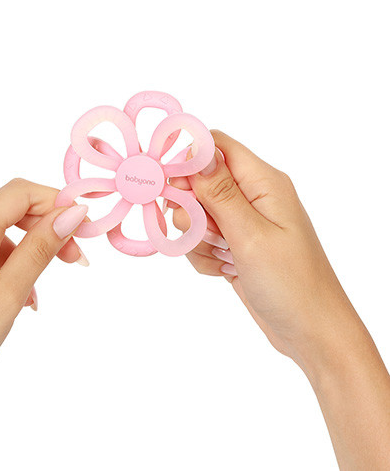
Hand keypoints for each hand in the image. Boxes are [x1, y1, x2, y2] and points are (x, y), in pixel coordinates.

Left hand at [0, 178, 88, 469]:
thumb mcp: (8, 294)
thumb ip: (40, 248)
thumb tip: (70, 214)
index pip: (21, 193)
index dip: (56, 202)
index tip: (81, 226)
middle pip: (5, 208)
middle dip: (43, 227)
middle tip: (72, 257)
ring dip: (19, 249)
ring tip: (33, 290)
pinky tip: (4, 292)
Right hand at [172, 131, 389, 469]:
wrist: (310, 332)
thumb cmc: (291, 283)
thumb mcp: (251, 235)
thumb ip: (220, 193)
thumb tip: (195, 149)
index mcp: (263, 182)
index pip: (216, 147)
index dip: (187, 160)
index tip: (170, 188)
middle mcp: (252, 197)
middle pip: (199, 183)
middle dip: (191, 211)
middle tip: (206, 235)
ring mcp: (242, 223)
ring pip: (196, 215)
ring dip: (198, 240)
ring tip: (225, 259)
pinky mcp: (234, 246)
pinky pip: (201, 241)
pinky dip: (205, 257)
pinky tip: (225, 272)